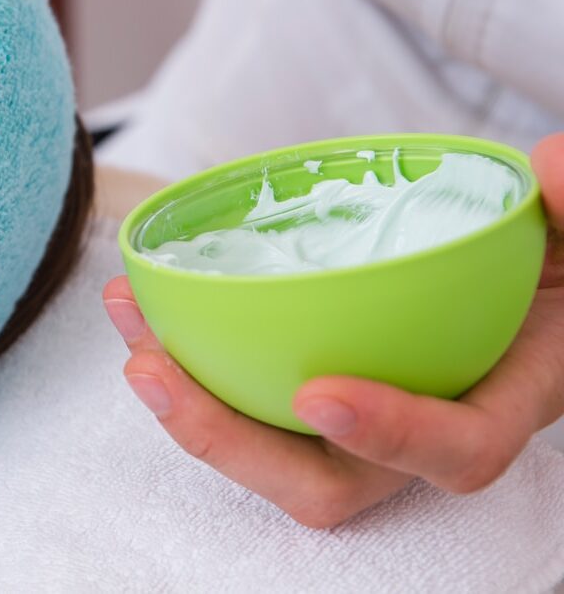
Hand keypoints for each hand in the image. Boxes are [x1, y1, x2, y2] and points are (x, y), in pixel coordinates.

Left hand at [102, 134, 563, 527]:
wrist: (533, 269)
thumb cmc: (558, 256)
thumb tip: (554, 167)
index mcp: (501, 398)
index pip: (457, 450)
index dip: (390, 435)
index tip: (318, 393)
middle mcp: (421, 423)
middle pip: (325, 481)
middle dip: (230, 441)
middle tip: (155, 372)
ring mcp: (361, 407)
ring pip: (268, 445)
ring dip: (186, 400)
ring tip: (129, 325)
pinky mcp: (312, 375)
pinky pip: (244, 390)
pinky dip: (186, 352)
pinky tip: (138, 299)